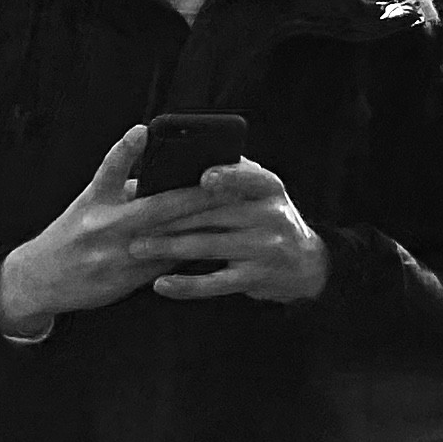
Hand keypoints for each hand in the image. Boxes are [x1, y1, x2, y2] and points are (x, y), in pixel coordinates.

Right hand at [0, 127, 206, 333]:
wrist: (39, 280)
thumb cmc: (72, 232)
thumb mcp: (90, 202)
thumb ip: (125, 188)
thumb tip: (171, 172)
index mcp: (94, 201)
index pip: (109, 169)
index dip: (125, 149)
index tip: (141, 131)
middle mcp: (103, 226)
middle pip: (155, 208)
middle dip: (194, 195)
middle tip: (226, 182)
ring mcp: (115, 256)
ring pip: (167, 239)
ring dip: (200, 226)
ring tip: (231, 212)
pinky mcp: (125, 281)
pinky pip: (165, 264)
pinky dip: (189, 251)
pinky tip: (215, 242)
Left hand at [143, 156, 333, 305]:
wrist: (305, 264)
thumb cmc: (270, 219)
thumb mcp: (265, 193)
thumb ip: (237, 174)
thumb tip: (192, 156)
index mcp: (270, 189)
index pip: (250, 178)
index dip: (227, 177)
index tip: (203, 177)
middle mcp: (270, 217)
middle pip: (214, 215)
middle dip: (172, 218)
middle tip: (137, 220)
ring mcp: (263, 249)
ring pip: (208, 247)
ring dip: (168, 248)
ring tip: (138, 247)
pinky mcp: (253, 279)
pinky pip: (213, 284)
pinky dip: (185, 285)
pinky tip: (161, 284)